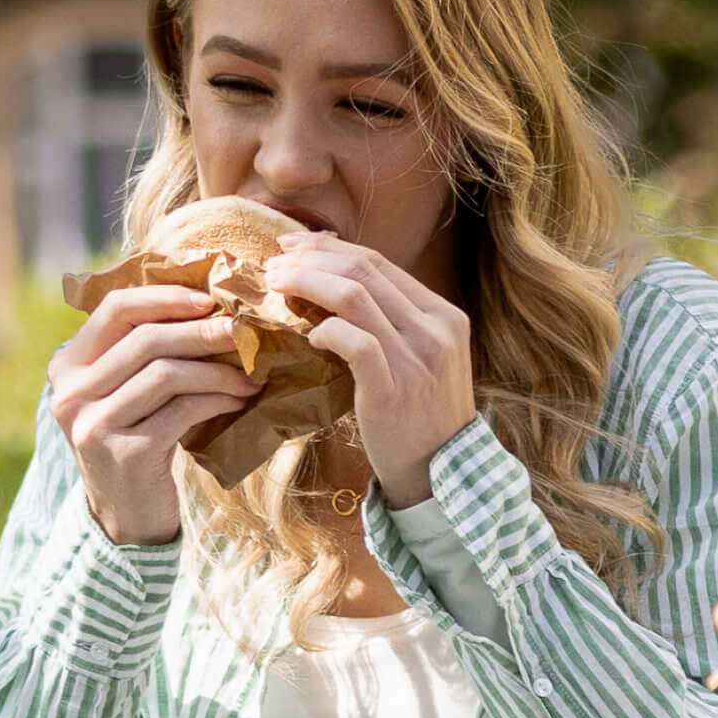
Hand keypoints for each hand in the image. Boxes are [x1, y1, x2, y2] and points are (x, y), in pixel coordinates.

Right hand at [45, 282, 257, 547]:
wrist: (125, 514)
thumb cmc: (135, 439)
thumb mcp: (124, 391)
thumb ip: (143, 350)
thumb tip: (209, 303)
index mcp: (67, 365)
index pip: (114, 309)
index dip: (165, 297)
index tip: (209, 299)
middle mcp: (71, 393)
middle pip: (146, 339)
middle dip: (203, 331)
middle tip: (244, 332)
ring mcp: (94, 424)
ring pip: (167, 373)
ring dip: (218, 369)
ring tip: (250, 373)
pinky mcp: (126, 453)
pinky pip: (183, 410)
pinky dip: (218, 399)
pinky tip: (240, 400)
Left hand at [260, 234, 479, 501]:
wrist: (440, 471)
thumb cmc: (420, 414)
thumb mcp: (423, 357)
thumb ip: (393, 321)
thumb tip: (336, 284)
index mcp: (444, 314)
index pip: (380, 261)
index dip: (330, 248)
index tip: (294, 246)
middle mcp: (435, 330)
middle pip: (364, 269)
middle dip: (310, 259)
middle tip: (274, 264)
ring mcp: (417, 359)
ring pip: (354, 296)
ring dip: (306, 284)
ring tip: (276, 288)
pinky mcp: (393, 390)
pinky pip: (354, 343)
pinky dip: (325, 330)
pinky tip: (308, 336)